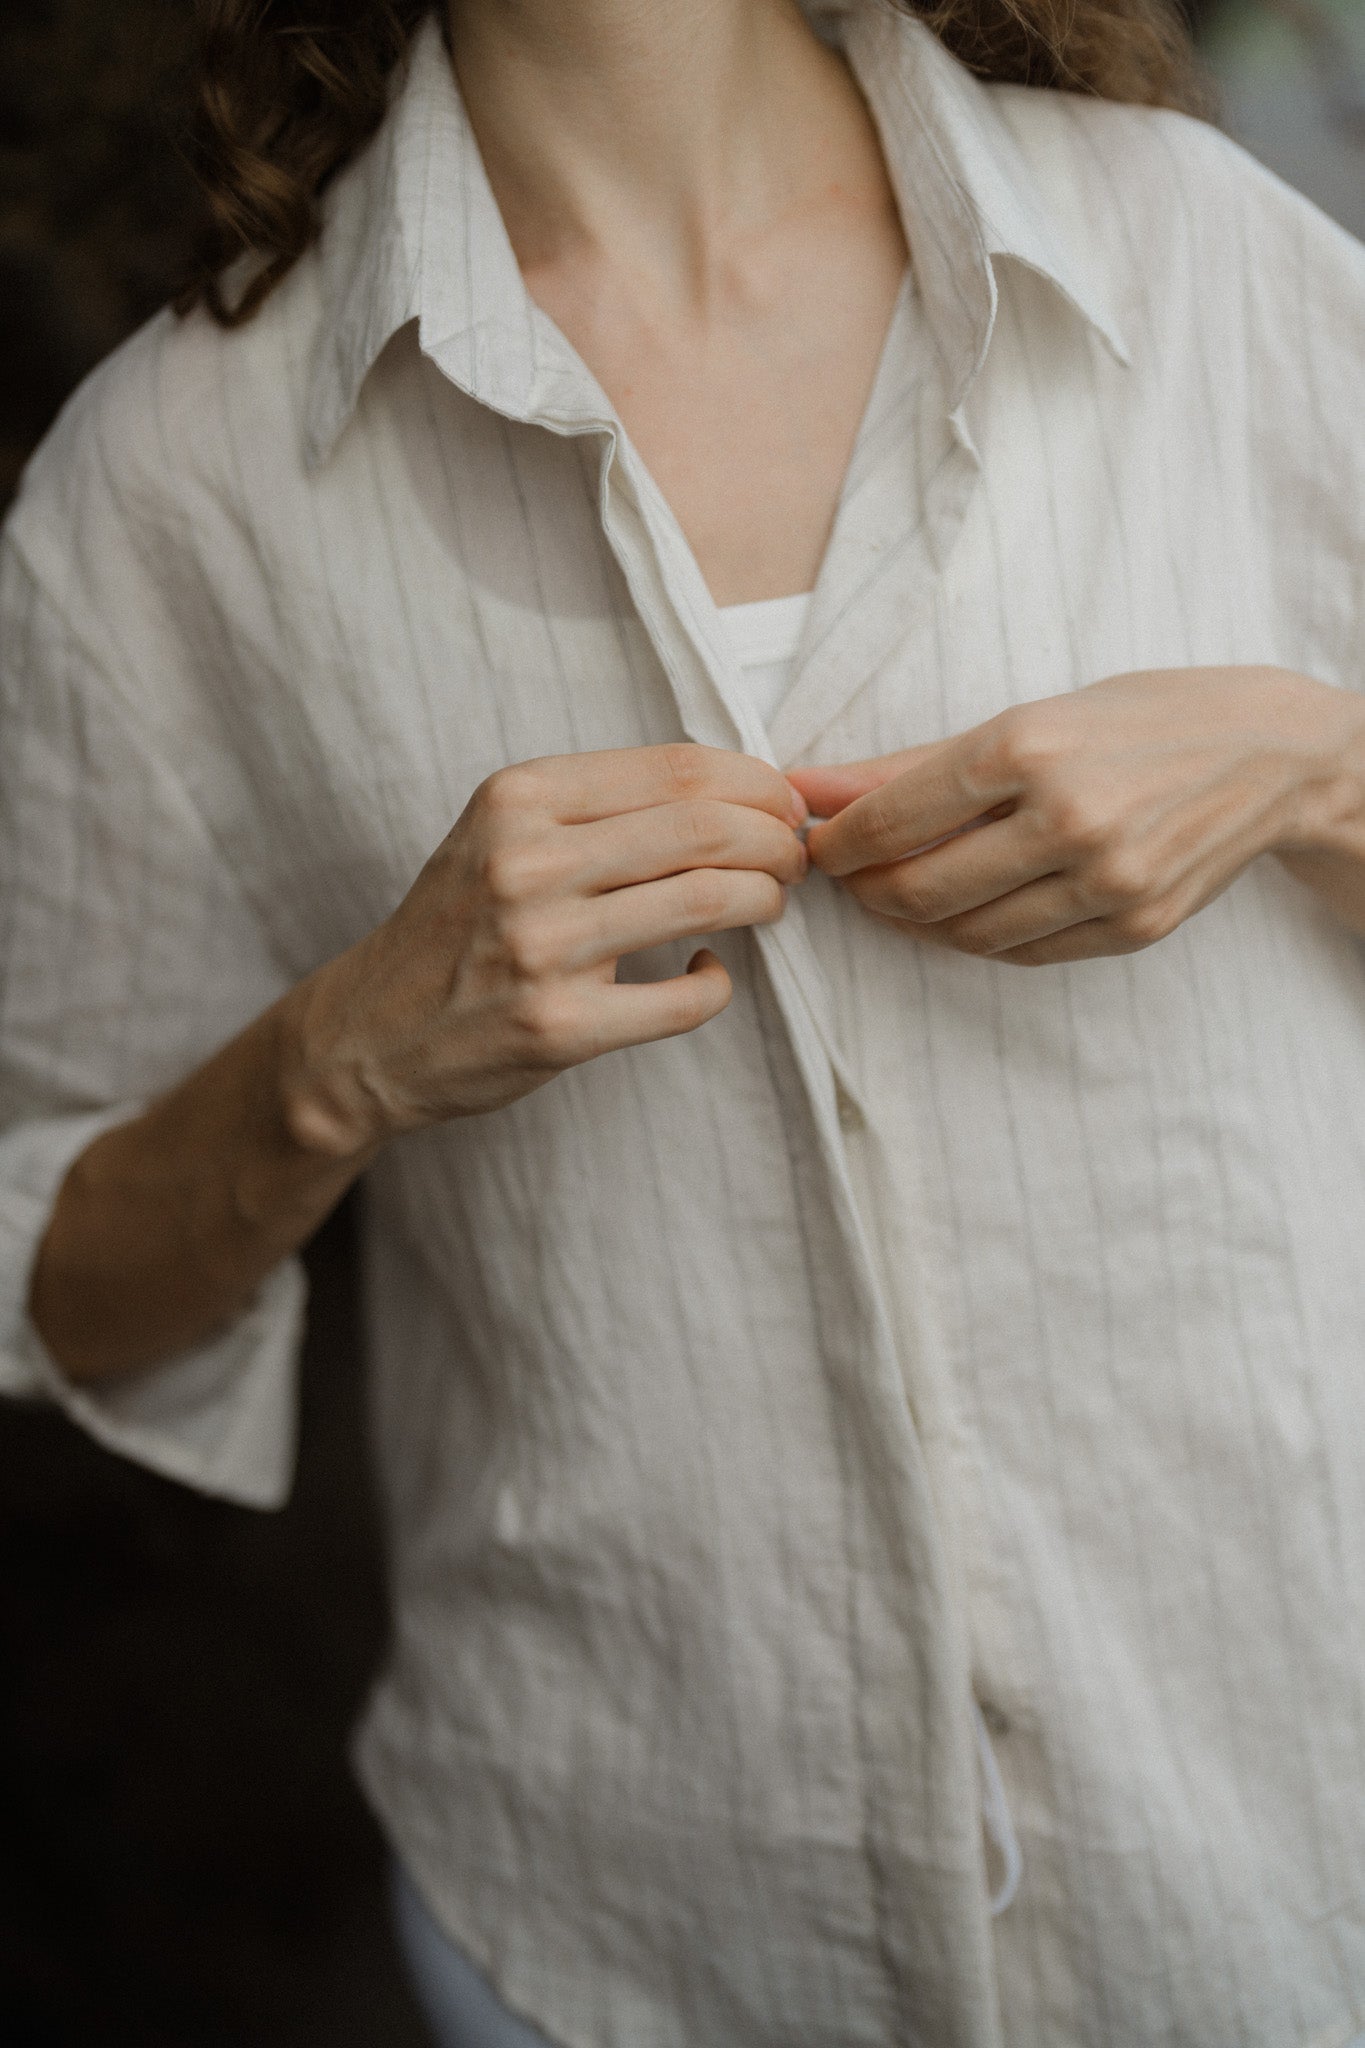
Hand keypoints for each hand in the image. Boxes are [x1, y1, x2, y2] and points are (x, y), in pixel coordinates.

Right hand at [282, 744, 805, 1150]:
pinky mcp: (560, 1027)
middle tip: (795, 858)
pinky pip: (686, 999)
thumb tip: (735, 789)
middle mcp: (525, 865)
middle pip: (706, 829)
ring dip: (764, 900)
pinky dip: (717, 983)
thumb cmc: (457, 925)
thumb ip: (597, 806)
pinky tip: (709, 972)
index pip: (676, 769)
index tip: (783, 804)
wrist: (369, 1034)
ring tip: (768, 904)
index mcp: (517, 800)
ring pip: (707, 903)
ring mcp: (541, 949)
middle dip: (777, 840)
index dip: (755, 783)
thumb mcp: (500, 833)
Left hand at [789, 667, 1364, 965]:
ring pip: (968, 933)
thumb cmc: (1141, 719)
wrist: (1273, 753)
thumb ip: (912, 763)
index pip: (895, 818)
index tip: (821, 845)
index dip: (840, 843)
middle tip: (853, 877)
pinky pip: (1025, 953)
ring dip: (917, 922)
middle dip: (869, 889)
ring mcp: (1108, 880)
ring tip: (903, 893)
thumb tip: (810, 786)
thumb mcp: (1030, 713)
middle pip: (920, 887)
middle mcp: (1069, 817)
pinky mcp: (1137, 926)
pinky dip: (979, 938)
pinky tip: (967, 910)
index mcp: (1030, 746)